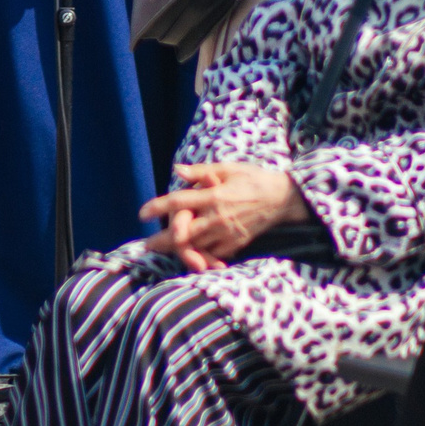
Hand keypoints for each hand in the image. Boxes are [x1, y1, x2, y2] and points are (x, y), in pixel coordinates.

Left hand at [142, 163, 309, 271]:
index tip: (142, 213)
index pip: (179, 202)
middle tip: (148, 244)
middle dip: (163, 241)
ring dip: (178, 251)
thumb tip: (177, 169)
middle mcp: (218, 218)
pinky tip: (189, 256)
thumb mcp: (228, 168)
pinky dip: (200, 257)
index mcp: (214, 196)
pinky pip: (213, 255)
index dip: (158, 208)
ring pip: (196, 248)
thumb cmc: (252, 178)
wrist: (282, 199)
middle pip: (183, 234)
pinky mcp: (236, 244)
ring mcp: (227, 234)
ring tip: (163, 250)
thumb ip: (201, 171)